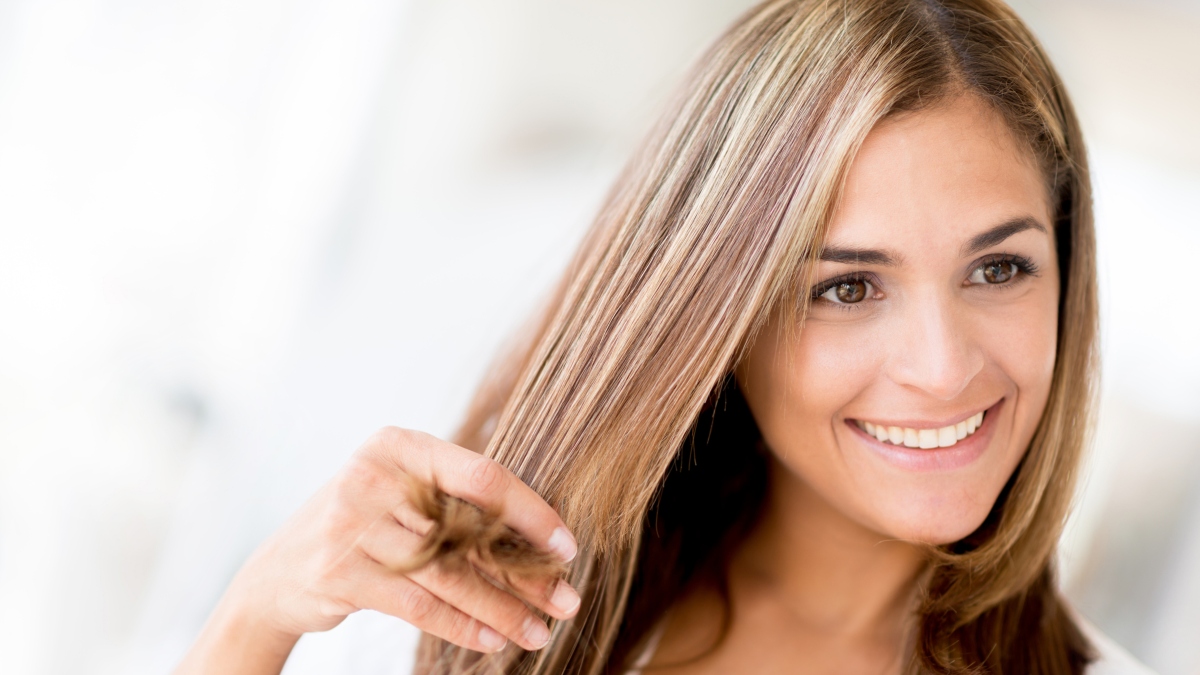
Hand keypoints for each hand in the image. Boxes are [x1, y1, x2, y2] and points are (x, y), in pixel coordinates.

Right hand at [175, 427, 579, 673]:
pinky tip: (492, 640)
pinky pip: (419, 605)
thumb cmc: (362, 526)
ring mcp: (352, 524)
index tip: (567, 547)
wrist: (277, 572)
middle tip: (567, 601)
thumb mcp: (401, 495)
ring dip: (501, 608)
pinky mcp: (341, 572)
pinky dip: (462, 625)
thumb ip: (456, 503)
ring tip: (537, 632)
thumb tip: (542, 541)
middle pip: (470, 530)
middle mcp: (374, 476)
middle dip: (525, 573)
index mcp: (400, 445)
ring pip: (449, 574)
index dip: (531, 513)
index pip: (482, 476)